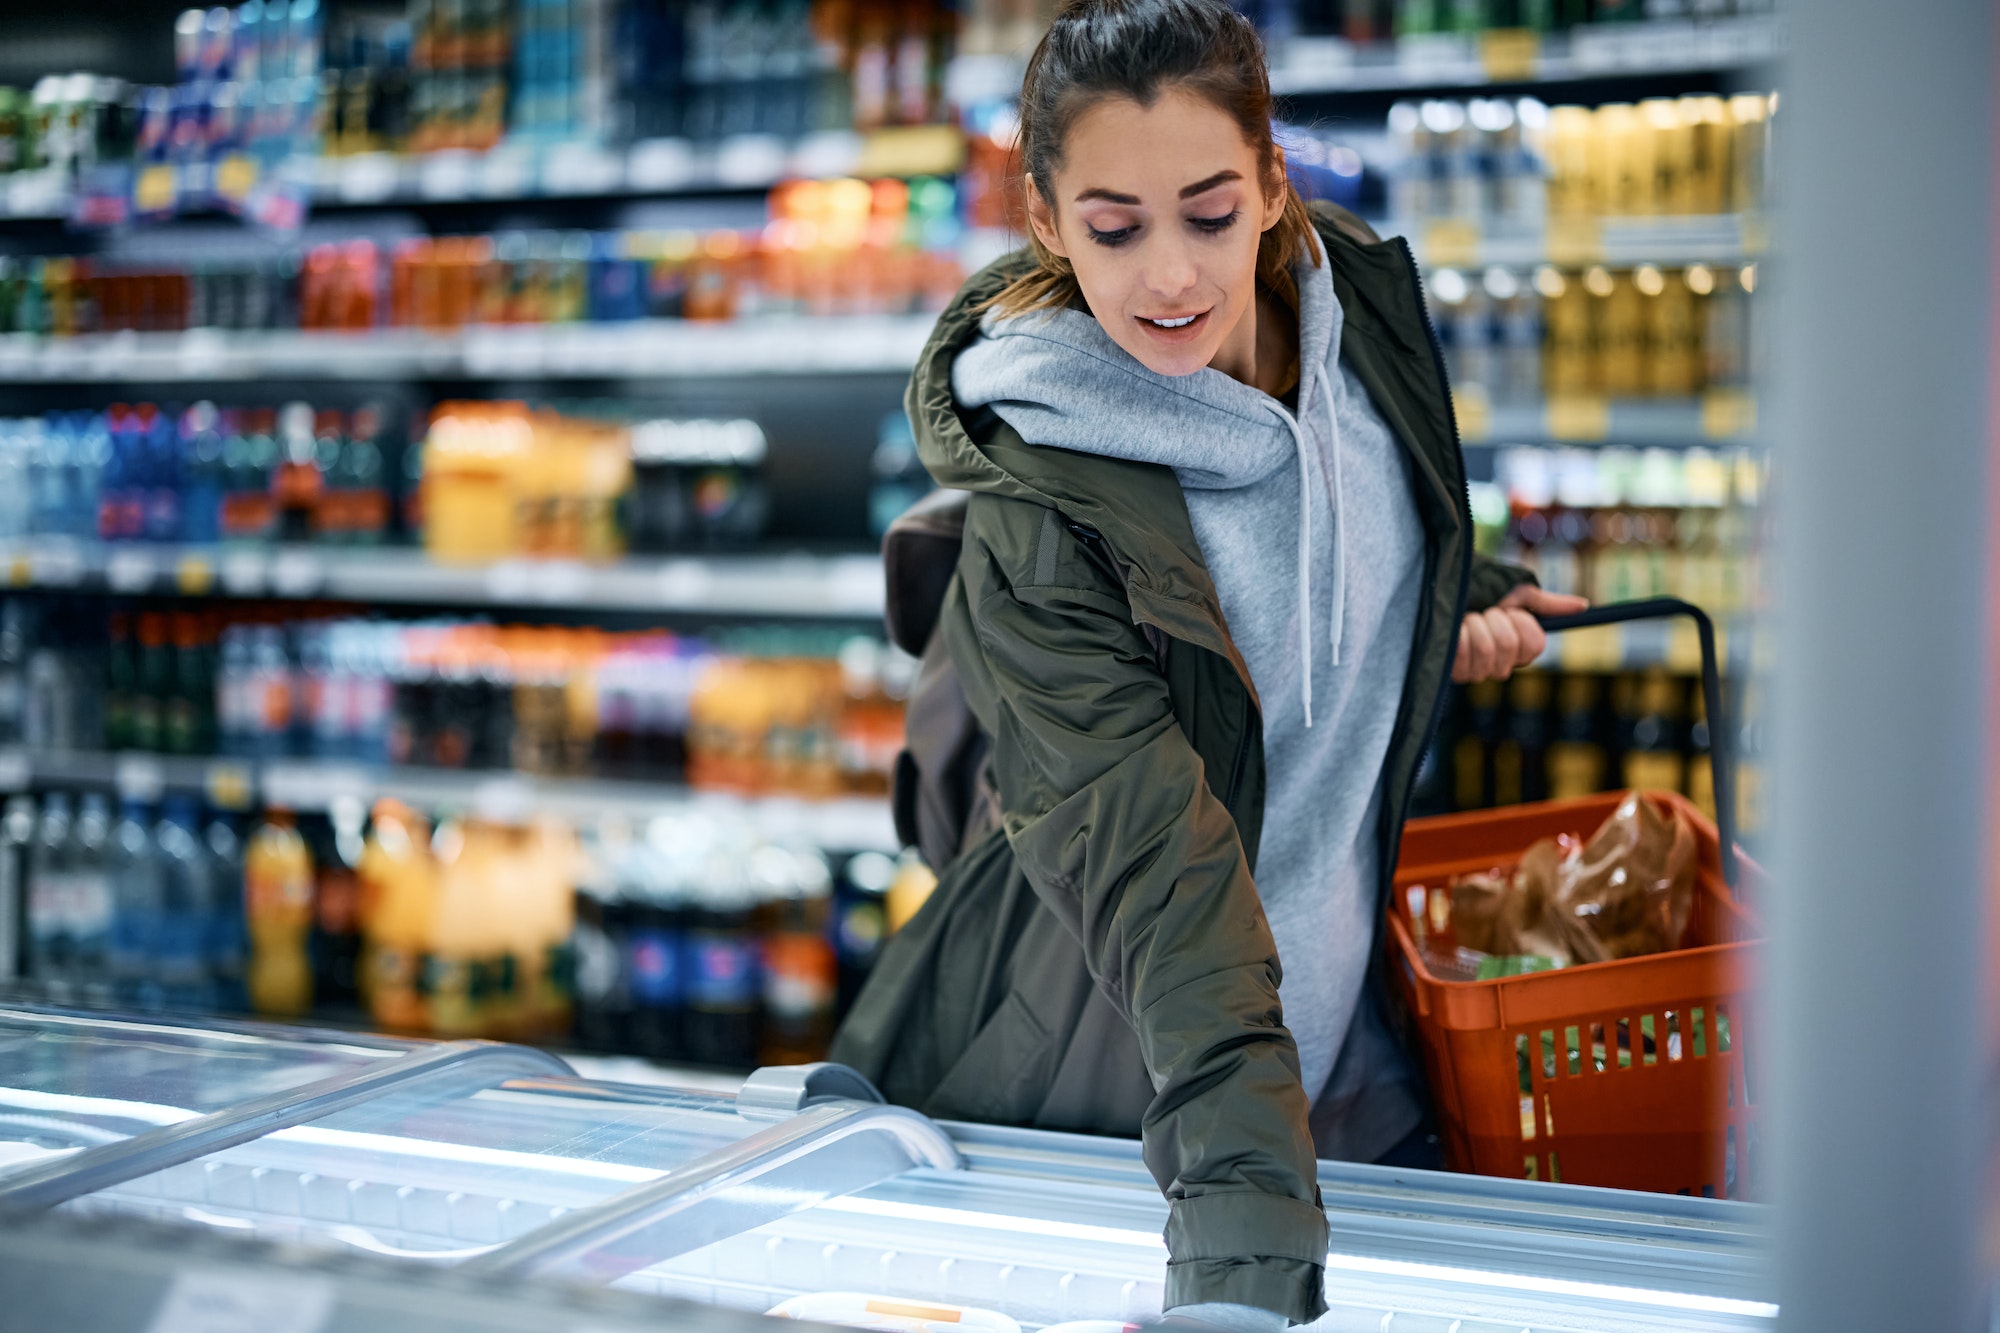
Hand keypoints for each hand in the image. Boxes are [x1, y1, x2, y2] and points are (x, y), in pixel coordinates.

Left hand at [1452, 585, 1589, 683]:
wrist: (1440, 588)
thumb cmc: (1480, 588)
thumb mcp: (1516, 592)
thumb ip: (1548, 604)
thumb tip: (1583, 606)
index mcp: (1519, 649)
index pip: (1534, 644)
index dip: (1520, 623)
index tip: (1507, 609)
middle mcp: (1500, 665)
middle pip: (1509, 648)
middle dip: (1494, 620)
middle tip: (1482, 611)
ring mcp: (1476, 671)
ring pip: (1487, 651)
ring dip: (1474, 624)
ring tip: (1464, 617)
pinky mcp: (1452, 672)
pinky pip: (1462, 654)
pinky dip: (1457, 632)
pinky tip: (1453, 628)